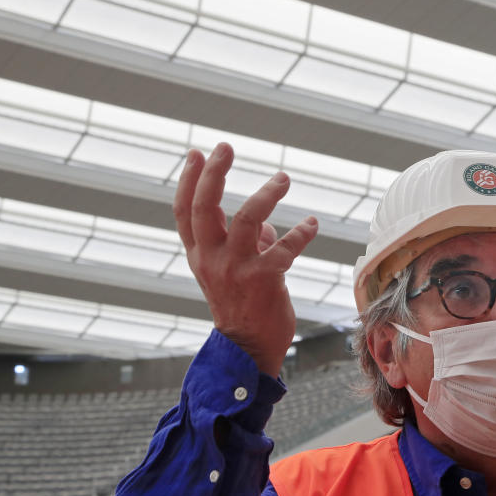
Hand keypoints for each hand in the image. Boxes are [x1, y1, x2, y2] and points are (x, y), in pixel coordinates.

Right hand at [174, 142, 317, 376]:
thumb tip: (264, 223)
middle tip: (227, 147)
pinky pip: (284, 248)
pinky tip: (312, 224)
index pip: (184, 212)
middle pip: (205, 207)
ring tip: (283, 178)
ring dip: (267, 194)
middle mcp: (211, 259)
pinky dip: (301, 233)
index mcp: (199, 255)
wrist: (248, 348)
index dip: (188, 180)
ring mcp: (235, 269)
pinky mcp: (263, 280)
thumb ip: (241, 242)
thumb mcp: (229, 271)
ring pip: (246, 220)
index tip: (197, 153)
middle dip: (215, 173)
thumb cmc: (241, 304)